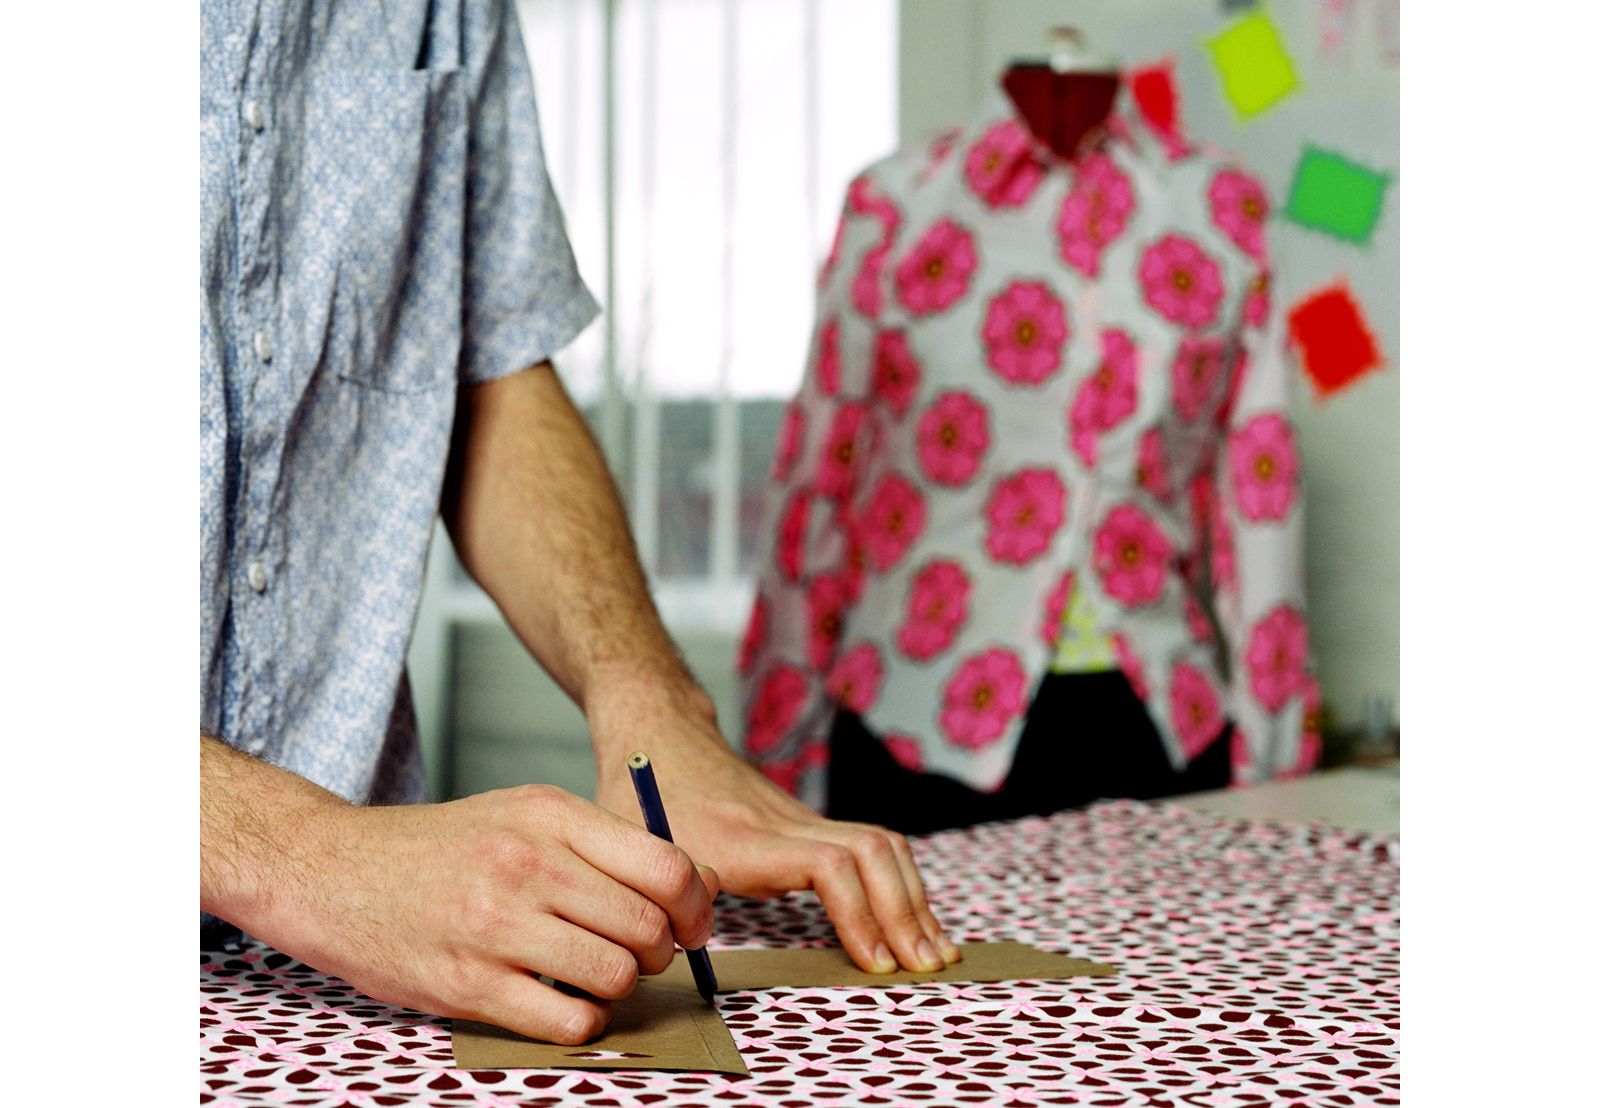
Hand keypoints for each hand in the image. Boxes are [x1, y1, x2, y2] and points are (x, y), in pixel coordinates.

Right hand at [259, 784, 717, 1044]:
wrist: (332, 870)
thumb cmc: (440, 847)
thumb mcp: (523, 814)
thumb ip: (603, 845)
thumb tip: (694, 886)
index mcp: (550, 815)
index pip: (666, 866)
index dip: (697, 905)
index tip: (693, 924)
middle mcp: (528, 864)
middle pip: (648, 927)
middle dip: (661, 951)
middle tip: (641, 954)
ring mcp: (496, 925)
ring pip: (616, 976)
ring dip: (620, 987)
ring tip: (595, 976)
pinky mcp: (469, 984)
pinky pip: (568, 1020)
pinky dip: (582, 1021)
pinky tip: (562, 1002)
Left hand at [590, 685, 959, 974]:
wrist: (660, 736)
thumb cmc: (639, 798)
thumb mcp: (632, 852)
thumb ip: (660, 897)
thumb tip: (691, 947)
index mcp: (746, 839)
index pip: (828, 865)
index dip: (859, 913)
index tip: (875, 963)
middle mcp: (786, 824)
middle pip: (874, 851)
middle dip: (907, 911)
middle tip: (928, 968)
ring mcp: (802, 820)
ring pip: (883, 845)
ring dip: (914, 898)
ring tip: (935, 951)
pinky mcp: (808, 825)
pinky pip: (872, 848)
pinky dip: (900, 885)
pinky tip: (912, 922)